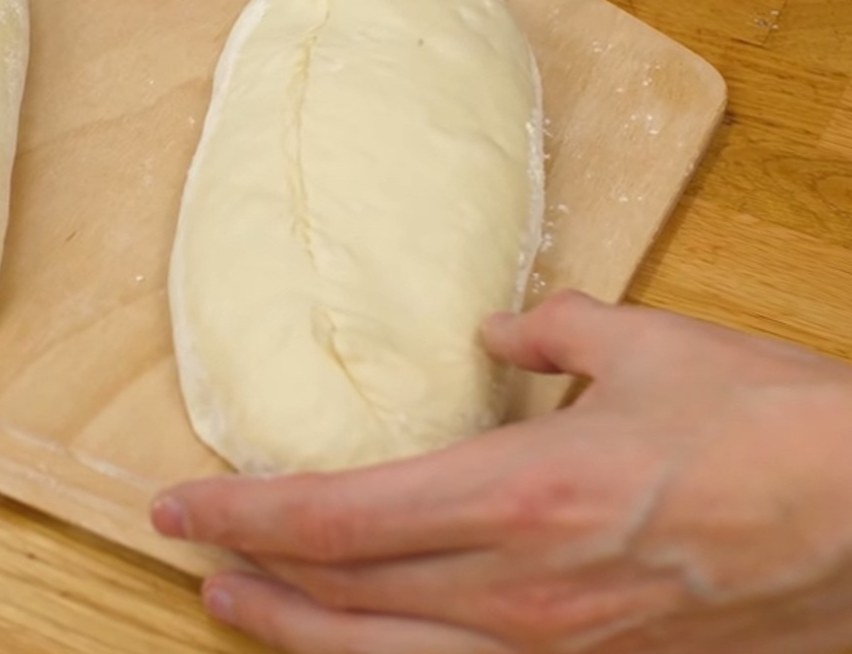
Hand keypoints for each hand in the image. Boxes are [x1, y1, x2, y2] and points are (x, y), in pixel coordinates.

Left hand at [151, 291, 851, 652]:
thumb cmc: (774, 428)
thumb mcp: (649, 345)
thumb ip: (551, 332)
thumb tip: (496, 335)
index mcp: (520, 494)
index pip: (339, 515)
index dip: (245, 510)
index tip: (177, 498)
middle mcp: (524, 592)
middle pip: (345, 596)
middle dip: (252, 571)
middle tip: (187, 548)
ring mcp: (564, 653)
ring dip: (300, 633)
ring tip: (237, 603)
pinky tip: (366, 646)